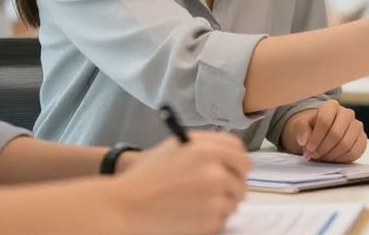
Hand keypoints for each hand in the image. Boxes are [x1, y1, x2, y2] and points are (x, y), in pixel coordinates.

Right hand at [114, 131, 249, 234]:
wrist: (126, 205)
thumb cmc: (146, 175)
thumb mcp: (175, 148)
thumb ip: (203, 147)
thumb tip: (226, 155)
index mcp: (209, 150)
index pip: (241, 154)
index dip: (239, 164)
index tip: (235, 171)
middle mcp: (217, 172)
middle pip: (241, 181)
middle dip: (232, 187)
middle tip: (218, 193)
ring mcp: (216, 198)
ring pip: (233, 203)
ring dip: (220, 206)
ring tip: (194, 205)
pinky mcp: (211, 221)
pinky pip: (221, 221)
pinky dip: (210, 221)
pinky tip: (188, 216)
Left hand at [281, 101, 366, 162]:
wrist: (322, 132)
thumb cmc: (312, 127)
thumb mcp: (301, 126)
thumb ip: (301, 131)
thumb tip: (305, 140)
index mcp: (331, 106)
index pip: (325, 120)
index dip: (316, 137)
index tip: (308, 148)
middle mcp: (347, 113)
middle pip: (336, 134)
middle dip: (323, 148)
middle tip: (314, 155)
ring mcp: (357, 126)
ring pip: (346, 144)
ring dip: (331, 155)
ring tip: (322, 157)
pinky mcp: (362, 139)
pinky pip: (355, 152)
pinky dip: (342, 158)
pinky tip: (333, 158)